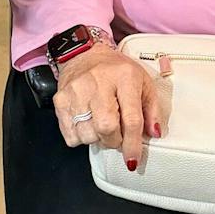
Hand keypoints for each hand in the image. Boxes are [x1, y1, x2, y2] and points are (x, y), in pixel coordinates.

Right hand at [54, 44, 160, 165]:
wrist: (84, 54)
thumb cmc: (115, 71)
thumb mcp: (142, 82)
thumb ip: (152, 109)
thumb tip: (154, 133)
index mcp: (124, 76)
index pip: (131, 118)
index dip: (133, 144)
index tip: (133, 159)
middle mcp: (98, 81)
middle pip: (106, 128)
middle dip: (114, 141)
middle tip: (117, 134)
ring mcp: (76, 90)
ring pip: (87, 135)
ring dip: (97, 138)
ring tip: (100, 123)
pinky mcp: (60, 99)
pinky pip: (70, 135)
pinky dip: (80, 136)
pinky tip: (86, 121)